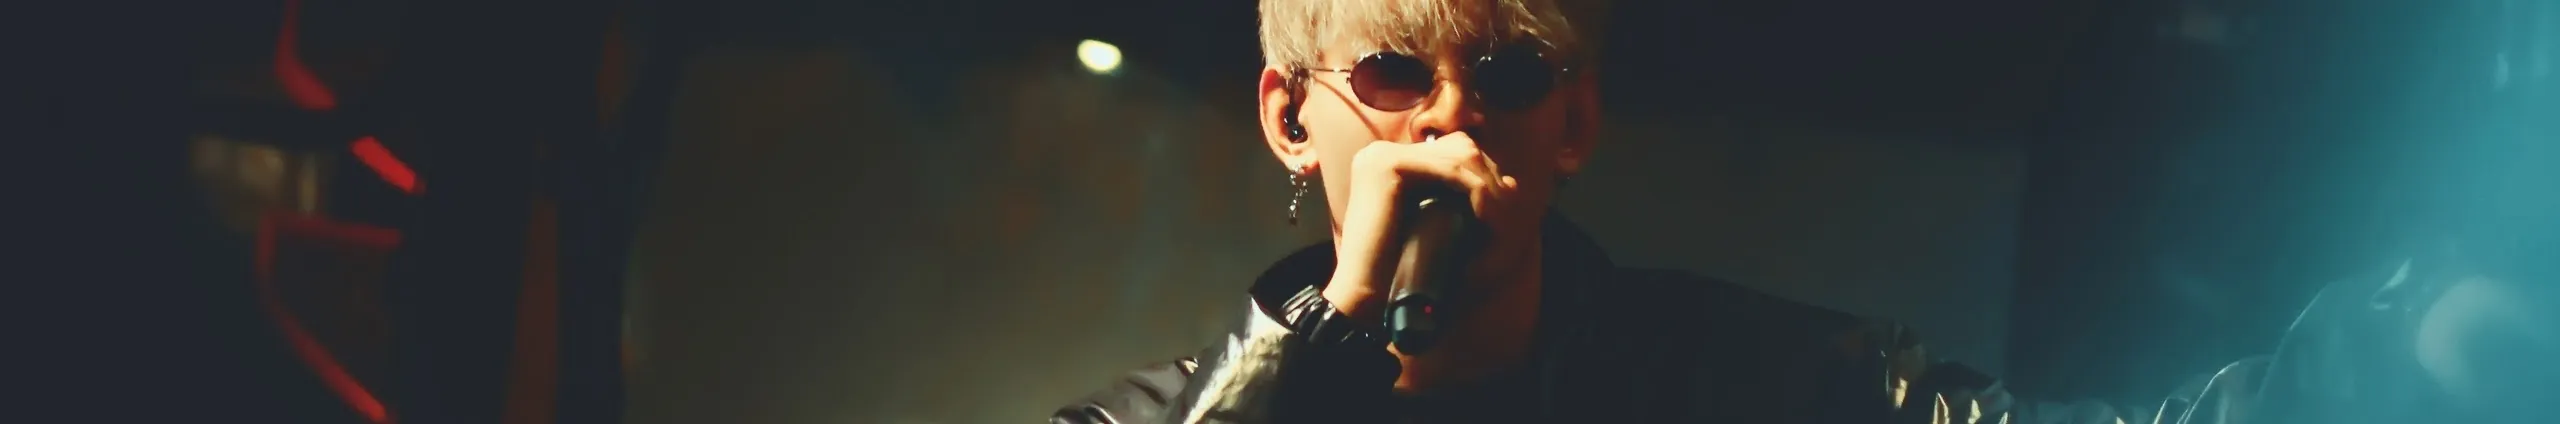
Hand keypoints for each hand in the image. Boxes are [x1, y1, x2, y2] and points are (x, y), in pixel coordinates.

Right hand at [1323, 132, 1522, 323]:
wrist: (1363, 296)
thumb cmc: (1400, 268)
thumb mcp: (1435, 224)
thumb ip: (1458, 199)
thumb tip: (1512, 182)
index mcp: (1387, 161)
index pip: (1451, 150)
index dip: (1482, 175)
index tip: (1501, 208)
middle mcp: (1382, 151)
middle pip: (1459, 145)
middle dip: (1490, 177)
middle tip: (1504, 213)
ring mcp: (1381, 154)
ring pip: (1460, 154)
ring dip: (1488, 186)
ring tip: (1498, 218)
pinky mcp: (1386, 165)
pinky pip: (1450, 168)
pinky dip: (1476, 190)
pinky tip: (1487, 214)